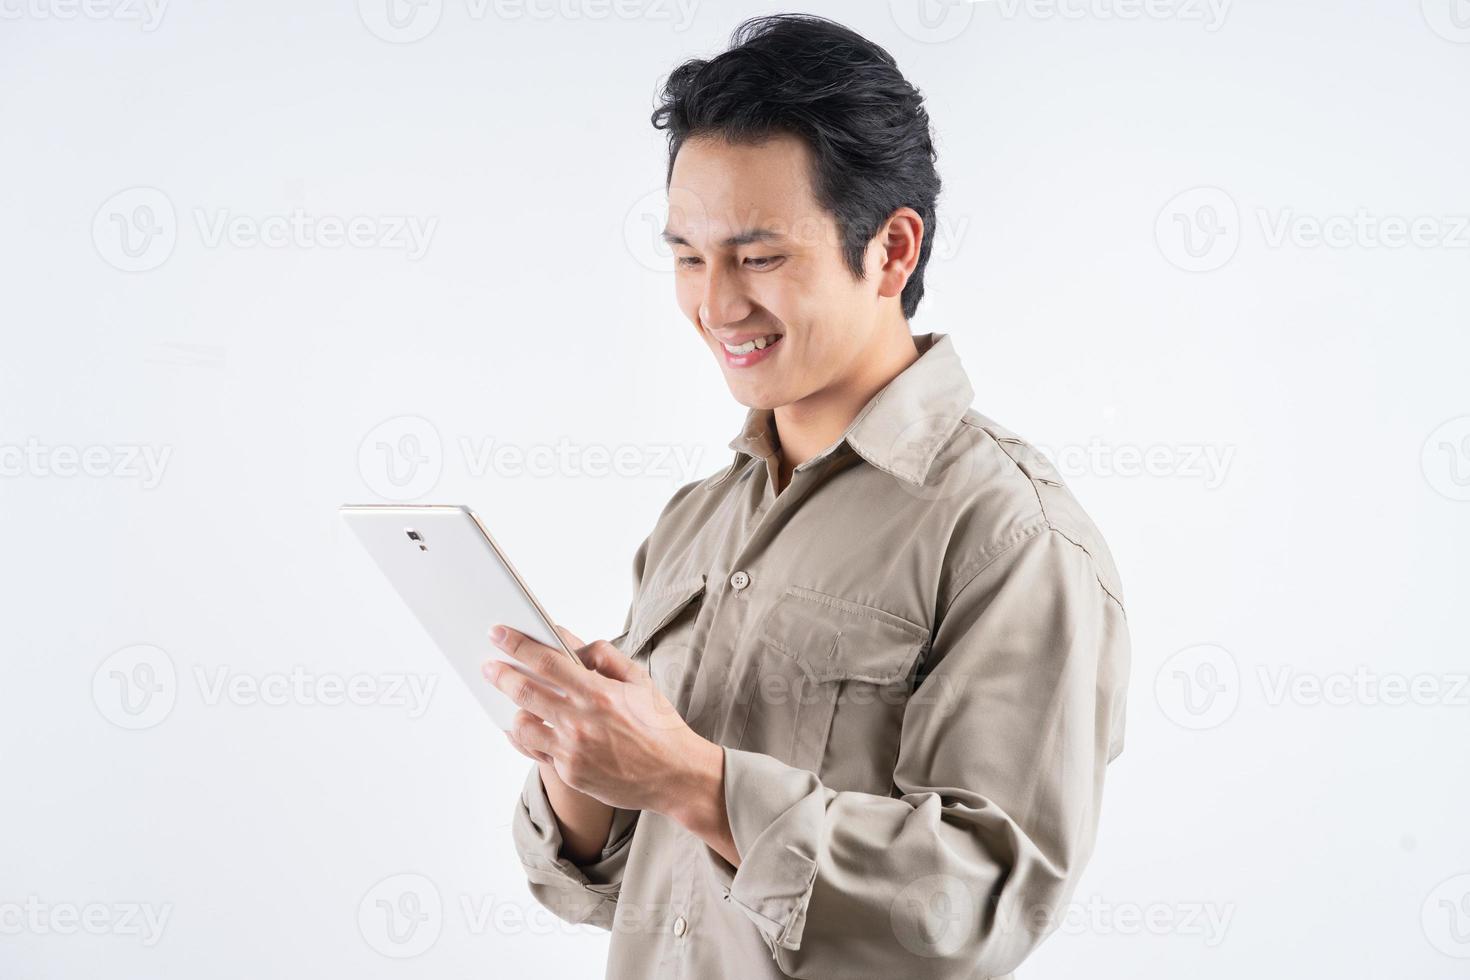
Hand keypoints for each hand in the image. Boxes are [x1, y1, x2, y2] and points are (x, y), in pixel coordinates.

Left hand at [483, 623, 720, 818]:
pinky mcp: (570, 773)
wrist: (674, 775)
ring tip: (507, 700)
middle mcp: (581, 722)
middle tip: (489, 665)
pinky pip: (533, 751)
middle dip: (500, 674)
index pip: (546, 661)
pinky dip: (523, 736)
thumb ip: (604, 656)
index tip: (498, 633)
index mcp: (598, 693)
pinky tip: (520, 726)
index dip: (517, 644)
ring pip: (522, 725)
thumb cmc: (659, 725)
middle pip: (525, 691)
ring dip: (511, 709)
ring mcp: (572, 751)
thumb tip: (570, 641)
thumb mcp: (638, 680)